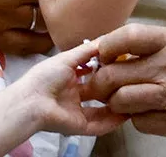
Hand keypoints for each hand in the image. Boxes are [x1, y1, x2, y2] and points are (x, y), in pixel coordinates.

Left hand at [9, 40, 126, 136]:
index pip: (92, 74)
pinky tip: (127, 114)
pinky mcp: (80, 126)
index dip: (106, 70)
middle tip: (132, 81)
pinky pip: (100, 126)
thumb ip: (87, 50)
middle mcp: (74, 95)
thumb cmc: (45, 77)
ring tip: (134, 98)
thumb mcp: (67, 58)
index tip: (122, 63)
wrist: (31, 101)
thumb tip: (107, 40)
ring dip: (117, 106)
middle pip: (98, 93)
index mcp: (69, 78)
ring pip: (102, 111)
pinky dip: (113, 122)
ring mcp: (77, 112)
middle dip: (113, 88)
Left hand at [81, 25, 165, 152]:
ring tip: (119, 98)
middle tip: (98, 82)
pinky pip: (139, 121)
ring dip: (115, 101)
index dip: (106, 45)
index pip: (127, 37)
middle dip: (99, 80)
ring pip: (121, 100)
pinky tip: (144, 112)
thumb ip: (158, 46)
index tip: (101, 52)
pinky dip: (136, 118)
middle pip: (114, 74)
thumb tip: (122, 51)